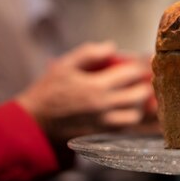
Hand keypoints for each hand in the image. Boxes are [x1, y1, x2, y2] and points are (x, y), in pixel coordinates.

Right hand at [15, 41, 153, 141]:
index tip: (133, 63)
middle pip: (139, 96)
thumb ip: (89, 53)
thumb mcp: (65, 64)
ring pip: (134, 115)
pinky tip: (121, 109)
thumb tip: (111, 46)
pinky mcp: (101, 133)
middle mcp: (104, 106)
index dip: (136, 66)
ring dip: (138, 105)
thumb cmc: (49, 89)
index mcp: (97, 86)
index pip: (131, 74)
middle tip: (139, 79)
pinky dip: (127, 118)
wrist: (36, 120)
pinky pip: (123, 128)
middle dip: (143, 84)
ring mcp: (104, 122)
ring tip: (131, 96)